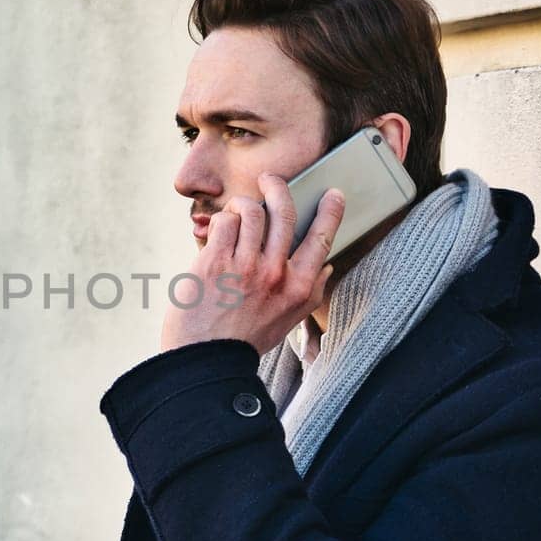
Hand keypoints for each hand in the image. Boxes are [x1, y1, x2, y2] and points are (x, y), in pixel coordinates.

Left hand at [159, 172, 344, 355]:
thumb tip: (328, 265)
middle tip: (270, 180)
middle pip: (284, 212)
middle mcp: (275, 273)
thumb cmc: (245, 340)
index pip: (322, 239)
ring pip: (252, 210)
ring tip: (238, 209)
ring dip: (244, 203)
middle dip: (278, 187)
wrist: (206, 360)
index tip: (333, 194)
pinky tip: (219, 231)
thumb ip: (310, 292)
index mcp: (297, 288)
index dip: (331, 212)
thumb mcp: (288, 321)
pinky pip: (224, 222)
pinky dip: (221, 220)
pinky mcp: (214, 261)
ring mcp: (244, 266)